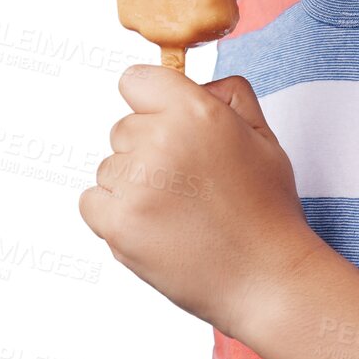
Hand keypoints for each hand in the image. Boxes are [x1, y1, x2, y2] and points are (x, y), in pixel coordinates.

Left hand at [78, 64, 323, 339]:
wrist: (267, 278)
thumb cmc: (267, 209)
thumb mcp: (264, 136)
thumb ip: (230, 96)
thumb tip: (196, 84)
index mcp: (197, 112)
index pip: (135, 80)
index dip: (150, 101)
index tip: (164, 122)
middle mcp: (162, 140)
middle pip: (121, 128)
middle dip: (147, 149)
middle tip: (188, 182)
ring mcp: (137, 184)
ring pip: (108, 167)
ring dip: (132, 185)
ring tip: (176, 210)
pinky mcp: (118, 225)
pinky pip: (91, 202)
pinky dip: (114, 214)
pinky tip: (154, 226)